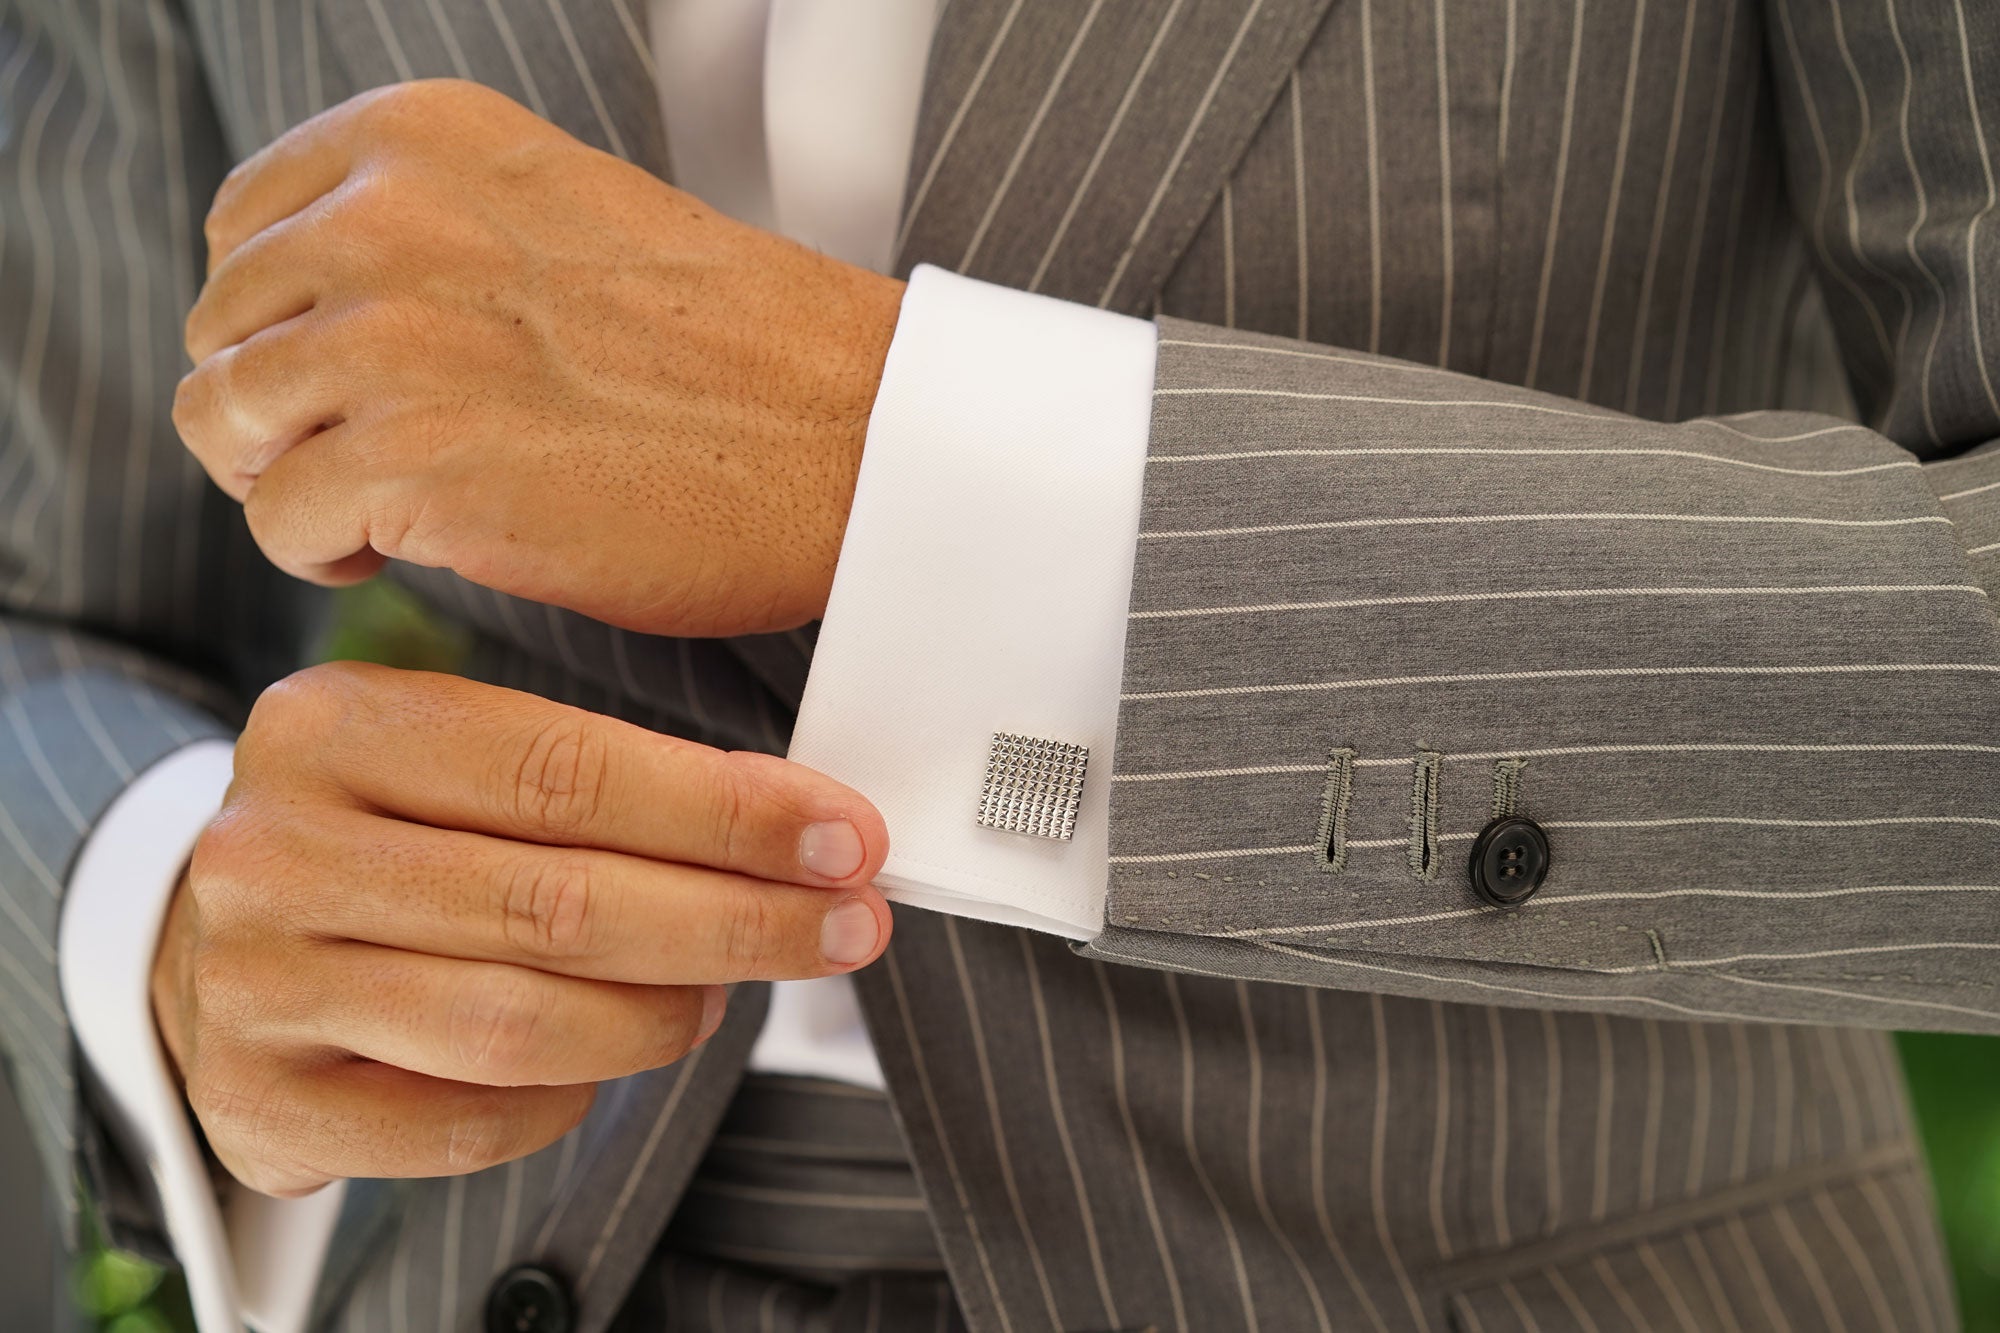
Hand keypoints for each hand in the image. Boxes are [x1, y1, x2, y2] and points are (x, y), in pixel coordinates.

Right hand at [150, 662, 891, 1195]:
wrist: (223, 939)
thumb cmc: (392, 839)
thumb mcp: (460, 759)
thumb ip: (603, 780)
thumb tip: (804, 828)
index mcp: (336, 724)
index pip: (566, 771)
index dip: (727, 815)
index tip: (845, 839)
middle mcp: (277, 848)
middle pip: (559, 902)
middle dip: (738, 921)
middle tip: (846, 927)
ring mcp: (255, 981)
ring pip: (520, 1024)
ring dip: (663, 1018)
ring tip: (725, 995)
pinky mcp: (259, 1100)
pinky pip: (467, 1123)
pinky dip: (568, 1101)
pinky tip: (607, 1063)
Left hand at [173, 79, 905, 637]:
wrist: (854, 437)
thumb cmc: (736, 354)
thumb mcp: (559, 221)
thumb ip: (429, 239)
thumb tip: (315, 322)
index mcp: (424, 139)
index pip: (243, 228)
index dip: (283, 323)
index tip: (358, 379)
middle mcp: (387, 218)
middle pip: (222, 331)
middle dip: (284, 409)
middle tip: (382, 456)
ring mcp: (393, 339)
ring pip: (223, 425)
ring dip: (295, 482)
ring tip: (392, 505)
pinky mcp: (413, 464)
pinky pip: (278, 524)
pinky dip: (329, 554)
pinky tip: (419, 545)